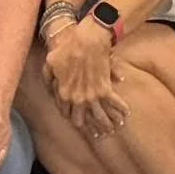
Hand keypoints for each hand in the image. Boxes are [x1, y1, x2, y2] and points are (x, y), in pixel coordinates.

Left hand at [44, 22, 127, 136]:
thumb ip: (48, 78)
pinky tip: (126, 114)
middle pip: (82, 121)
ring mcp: (92, 96)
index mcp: (63, 94)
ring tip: (111, 130)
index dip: (70, 117)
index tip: (76, 121)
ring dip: (106, 125)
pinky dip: (121, 110)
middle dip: (88, 128)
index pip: (66, 113)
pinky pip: (115, 104)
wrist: (87, 40)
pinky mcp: (105, 89)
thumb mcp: (50, 63)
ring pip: (100, 118)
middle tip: (94, 132)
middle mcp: (77, 100)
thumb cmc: (67, 48)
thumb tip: (50, 88)